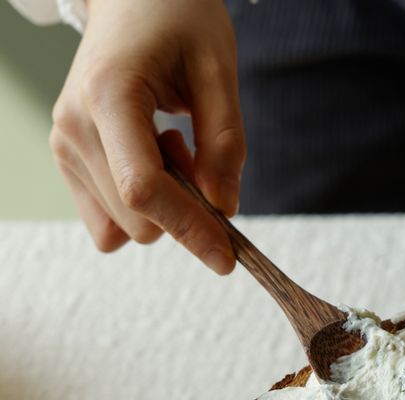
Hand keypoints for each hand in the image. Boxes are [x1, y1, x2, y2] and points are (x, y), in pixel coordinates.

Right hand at [49, 0, 244, 273]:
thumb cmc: (178, 20)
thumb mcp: (218, 70)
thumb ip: (225, 144)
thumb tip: (224, 210)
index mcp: (109, 97)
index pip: (143, 190)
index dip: (189, 230)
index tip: (227, 257)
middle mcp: (74, 127)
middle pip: (138, 220)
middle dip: (185, 210)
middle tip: (196, 153)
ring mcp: (65, 146)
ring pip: (125, 228)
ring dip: (163, 206)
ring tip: (171, 145)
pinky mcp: (68, 160)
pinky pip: (110, 223)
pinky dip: (142, 209)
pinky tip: (151, 161)